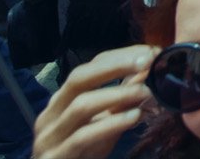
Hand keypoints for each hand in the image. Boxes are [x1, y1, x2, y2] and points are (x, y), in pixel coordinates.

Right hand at [31, 44, 156, 158]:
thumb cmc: (82, 151)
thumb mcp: (104, 121)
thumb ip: (122, 98)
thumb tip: (147, 71)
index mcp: (61, 100)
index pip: (88, 68)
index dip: (119, 57)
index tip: (149, 51)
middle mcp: (50, 114)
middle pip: (79, 78)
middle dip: (115, 66)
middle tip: (147, 61)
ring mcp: (49, 137)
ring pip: (81, 105)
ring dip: (118, 94)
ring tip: (146, 91)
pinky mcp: (55, 158)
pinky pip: (82, 137)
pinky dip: (111, 124)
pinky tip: (133, 117)